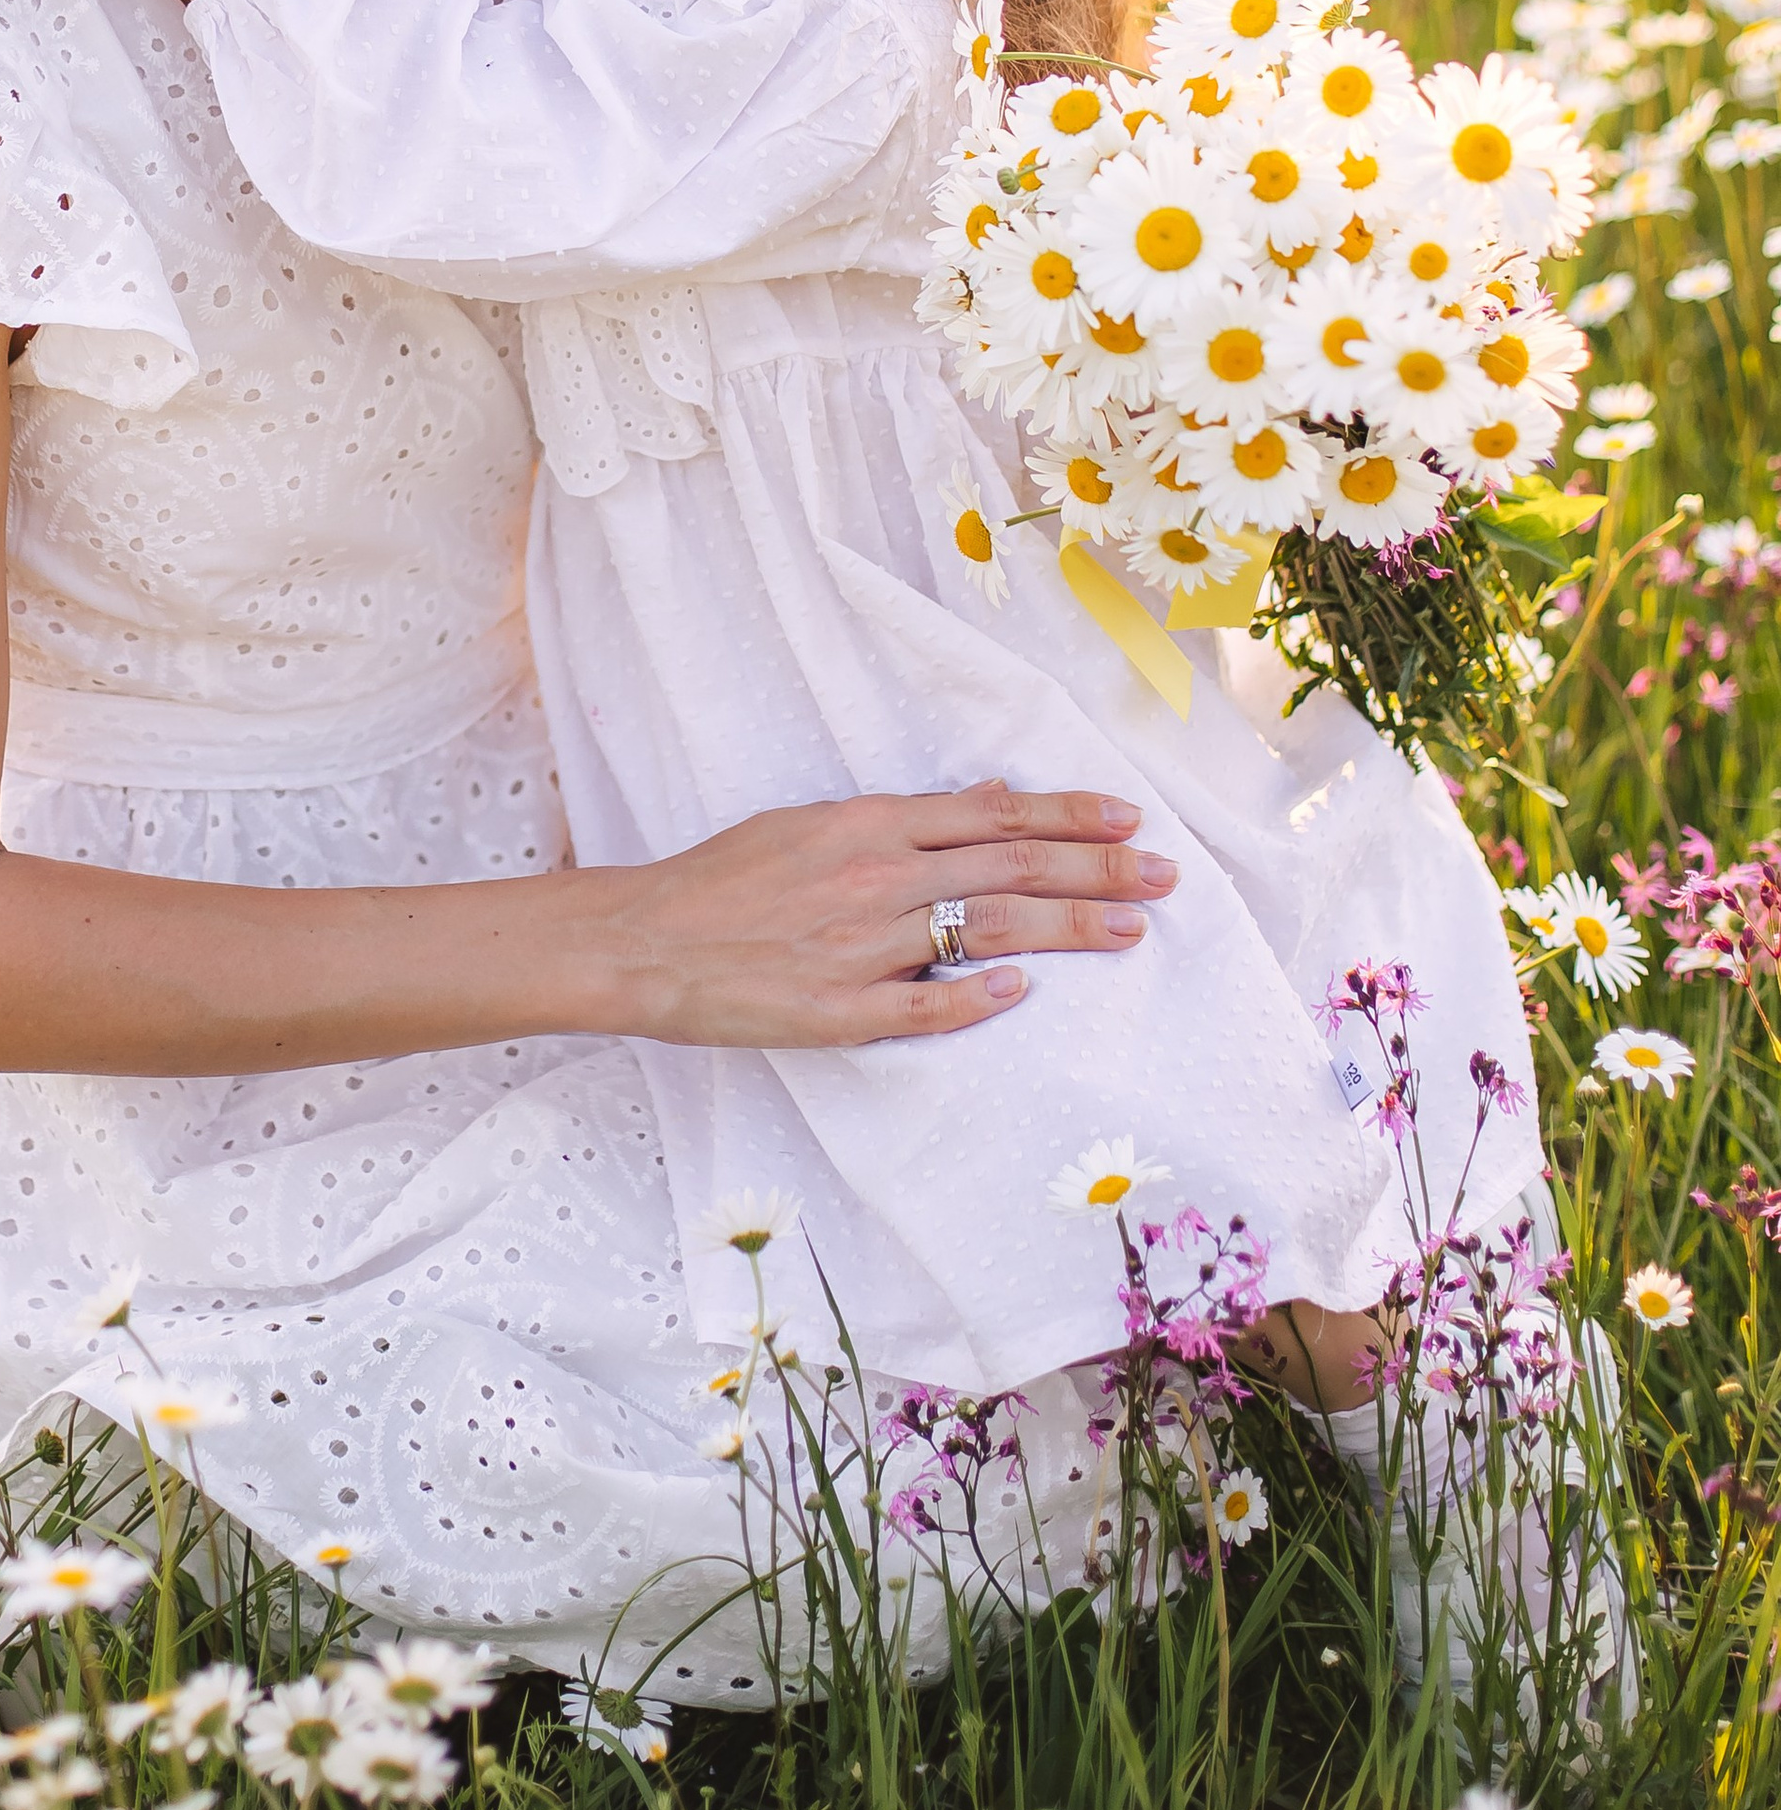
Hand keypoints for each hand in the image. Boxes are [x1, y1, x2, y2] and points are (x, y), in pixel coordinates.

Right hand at [592, 782, 1176, 1049]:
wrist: (644, 938)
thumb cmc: (723, 877)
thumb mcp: (812, 822)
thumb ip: (902, 818)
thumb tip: (984, 799)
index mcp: (869, 825)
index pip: (994, 816)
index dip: (1069, 817)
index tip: (1128, 820)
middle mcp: (877, 878)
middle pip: (1011, 869)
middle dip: (1098, 872)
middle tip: (1164, 876)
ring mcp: (862, 946)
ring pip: (989, 931)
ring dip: (1069, 930)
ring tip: (1129, 930)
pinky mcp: (841, 1010)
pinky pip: (926, 1007)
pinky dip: (978, 997)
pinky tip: (1022, 992)